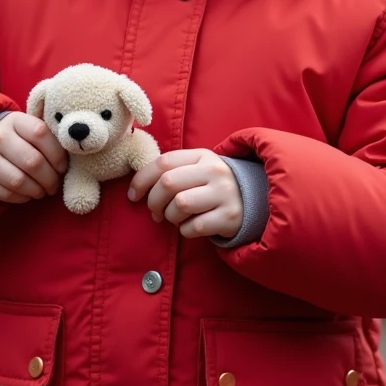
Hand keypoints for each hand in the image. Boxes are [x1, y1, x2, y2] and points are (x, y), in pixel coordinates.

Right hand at [0, 113, 68, 203]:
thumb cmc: (15, 136)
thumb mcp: (27, 128)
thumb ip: (46, 138)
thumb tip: (70, 158)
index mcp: (15, 121)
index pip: (41, 134)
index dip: (57, 154)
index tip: (62, 167)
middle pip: (33, 162)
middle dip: (50, 178)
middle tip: (55, 184)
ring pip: (19, 181)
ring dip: (37, 190)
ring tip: (43, 191)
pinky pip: (5, 194)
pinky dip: (22, 198)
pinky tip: (28, 194)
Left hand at [127, 149, 242, 238]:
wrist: (252, 201)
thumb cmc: (212, 186)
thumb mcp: (197, 169)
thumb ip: (171, 171)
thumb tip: (137, 187)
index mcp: (202, 155)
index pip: (163, 162)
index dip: (142, 180)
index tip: (133, 195)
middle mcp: (214, 171)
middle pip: (168, 183)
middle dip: (153, 201)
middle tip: (155, 211)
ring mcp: (224, 194)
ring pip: (179, 205)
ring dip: (170, 217)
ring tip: (175, 218)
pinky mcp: (230, 217)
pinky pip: (193, 227)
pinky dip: (184, 230)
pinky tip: (189, 227)